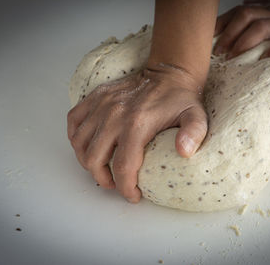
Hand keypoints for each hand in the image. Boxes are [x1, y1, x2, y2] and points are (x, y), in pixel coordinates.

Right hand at [67, 68, 207, 202]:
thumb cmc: (180, 99)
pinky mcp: (95, 97)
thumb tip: (184, 153)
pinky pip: (74, 121)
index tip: (133, 195)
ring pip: (80, 143)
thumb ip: (194, 134)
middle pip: (94, 159)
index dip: (126, 188)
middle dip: (103, 178)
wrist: (168, 73)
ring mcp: (101, 105)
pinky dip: (76, 137)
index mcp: (137, 124)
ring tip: (102, 167)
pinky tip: (89, 145)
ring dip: (88, 161)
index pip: (123, 166)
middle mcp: (114, 115)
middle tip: (115, 183)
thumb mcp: (196, 116)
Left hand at [213, 0, 269, 58]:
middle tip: (217, 52)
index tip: (207, 39)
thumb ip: (264, 11)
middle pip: (246, 17)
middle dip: (228, 34)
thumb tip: (243, 9)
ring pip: (263, 27)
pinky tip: (266, 58)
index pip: (240, 12)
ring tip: (232, 56)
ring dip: (244, 41)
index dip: (222, 24)